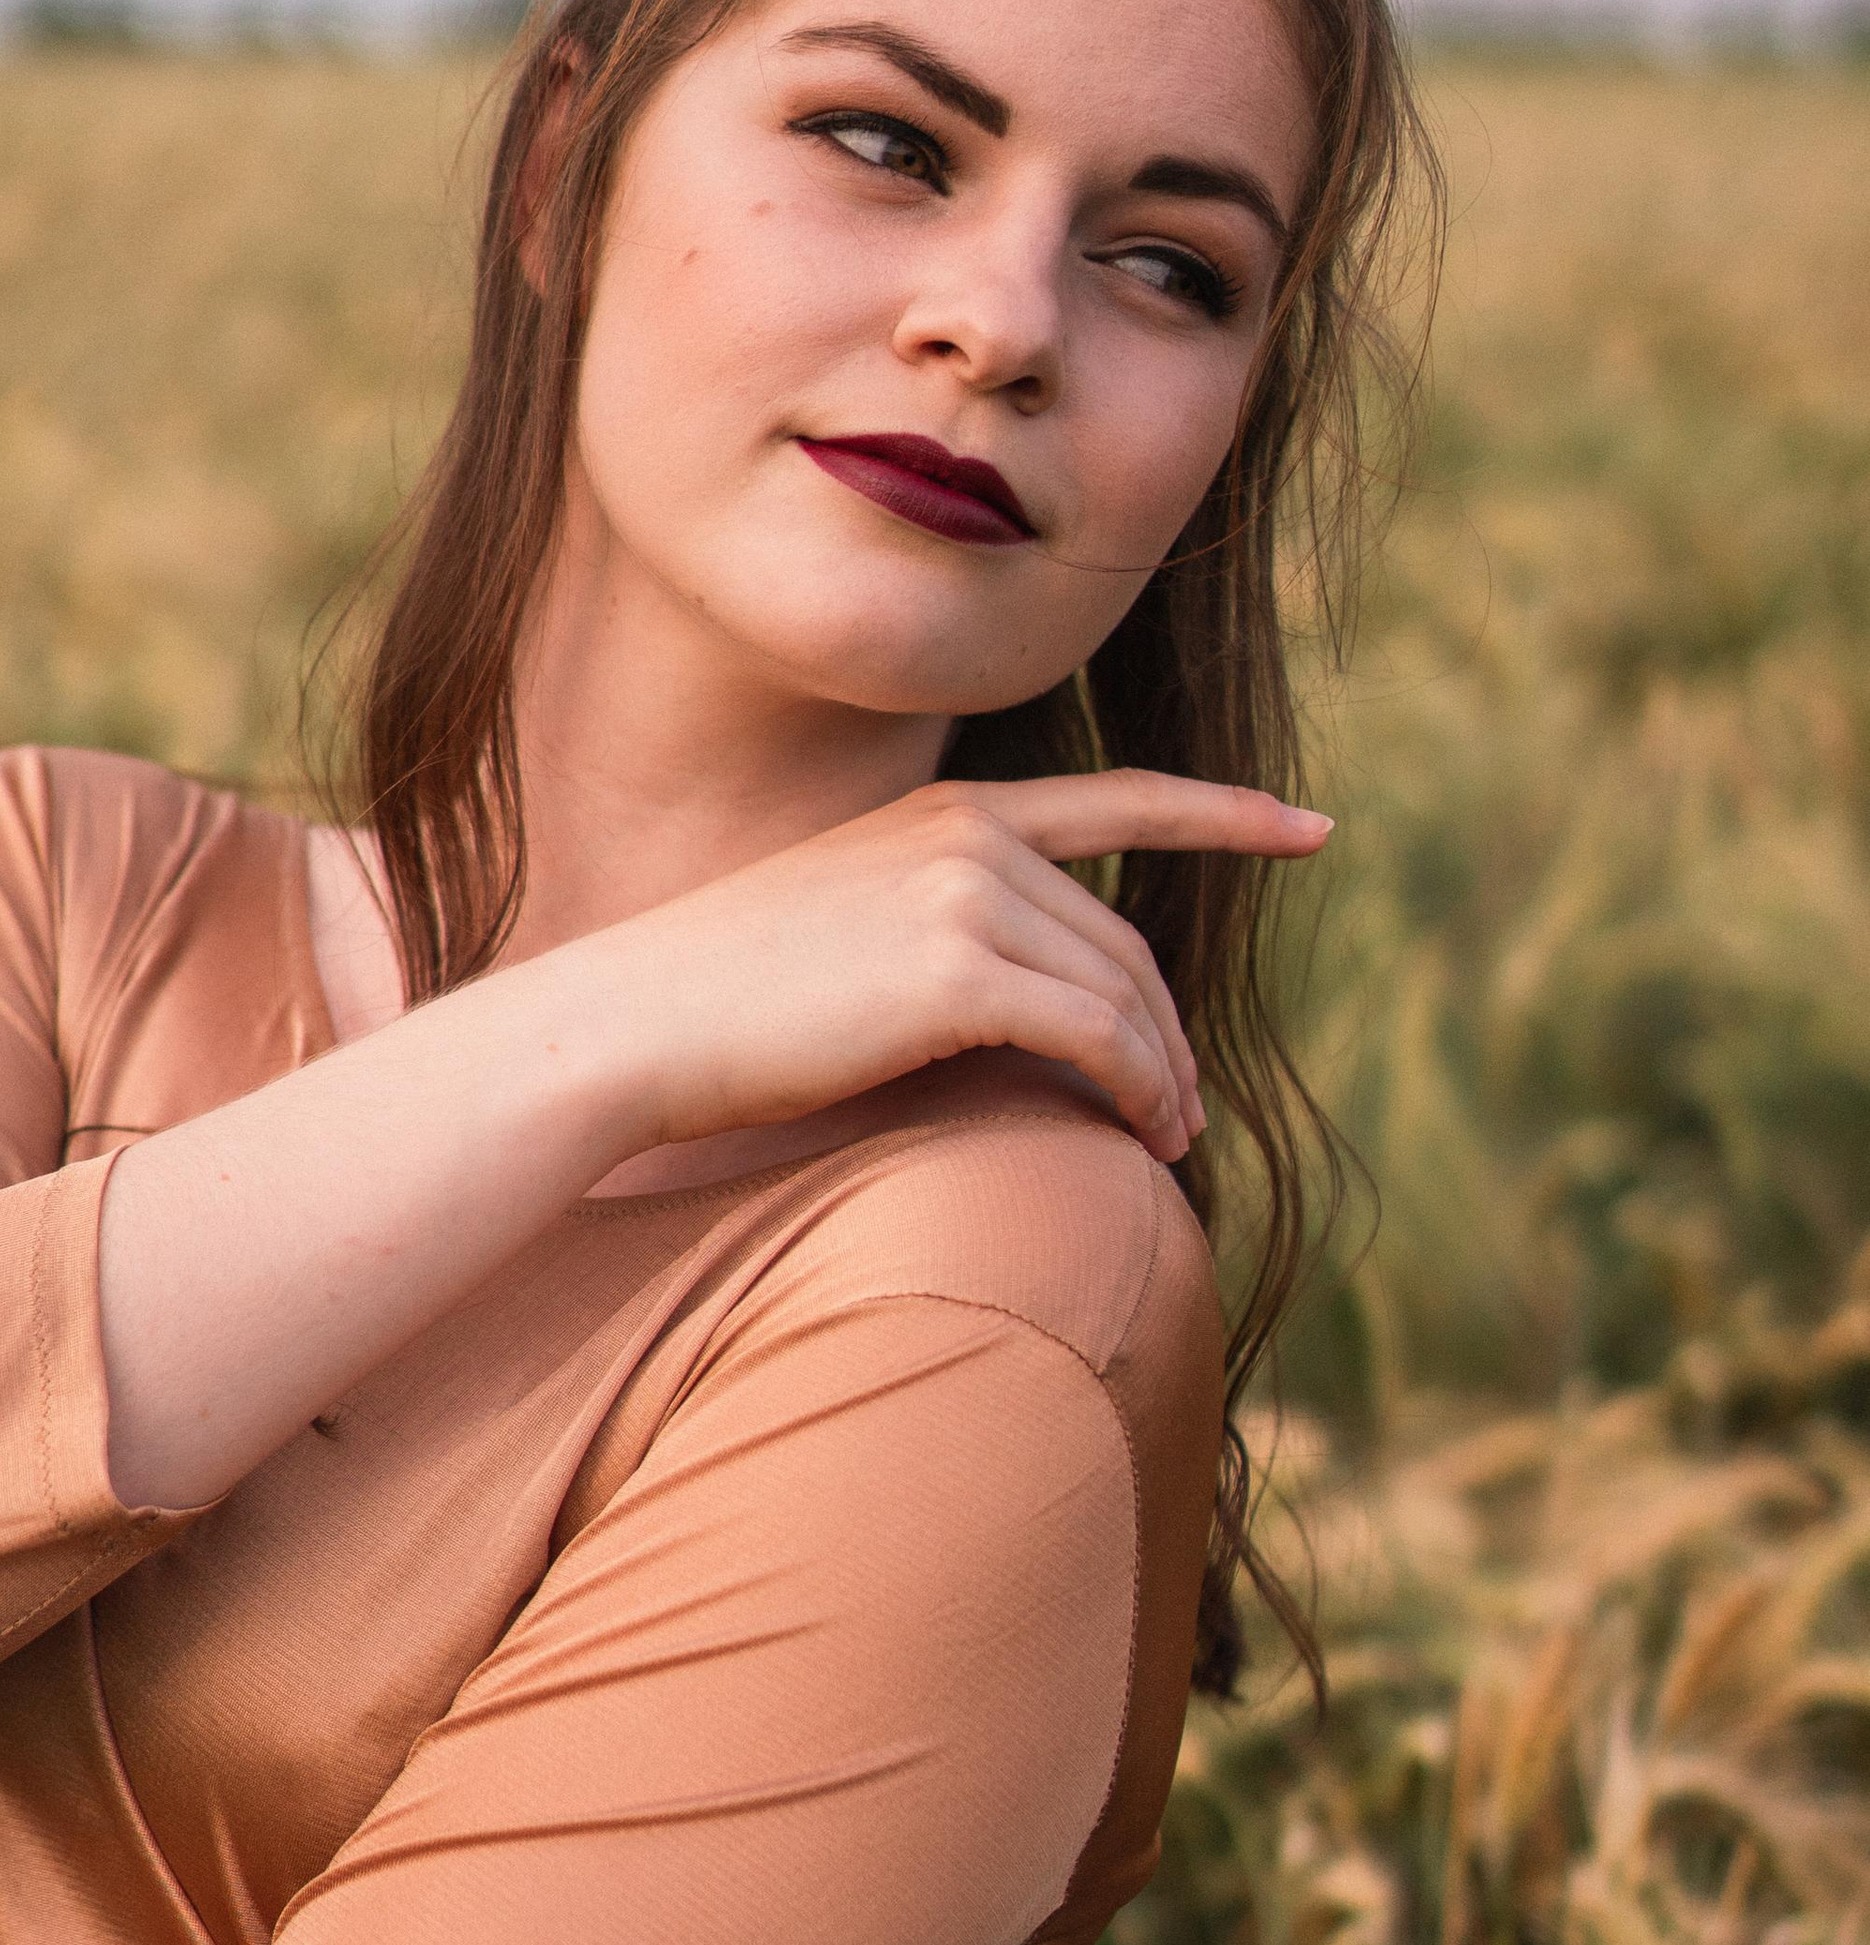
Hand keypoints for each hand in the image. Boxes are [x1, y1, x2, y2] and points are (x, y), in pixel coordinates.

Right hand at [551, 769, 1330, 1166]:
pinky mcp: (961, 972)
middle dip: (1170, 1028)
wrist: (633, 1025)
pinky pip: (1096, 1037)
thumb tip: (1025, 1000)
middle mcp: (970, 835)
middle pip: (1124, 938)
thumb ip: (941, 929)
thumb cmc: (718, 1004)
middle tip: (1188, 1110)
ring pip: (1121, 995)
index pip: (1117, 803)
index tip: (1311, 827)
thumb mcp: (843, 929)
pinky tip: (1141, 1136)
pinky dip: (1135, 1089)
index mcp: (946, 813)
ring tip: (1169, 1142)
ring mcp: (968, 895)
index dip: (1224, 815)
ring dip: (1161, 1076)